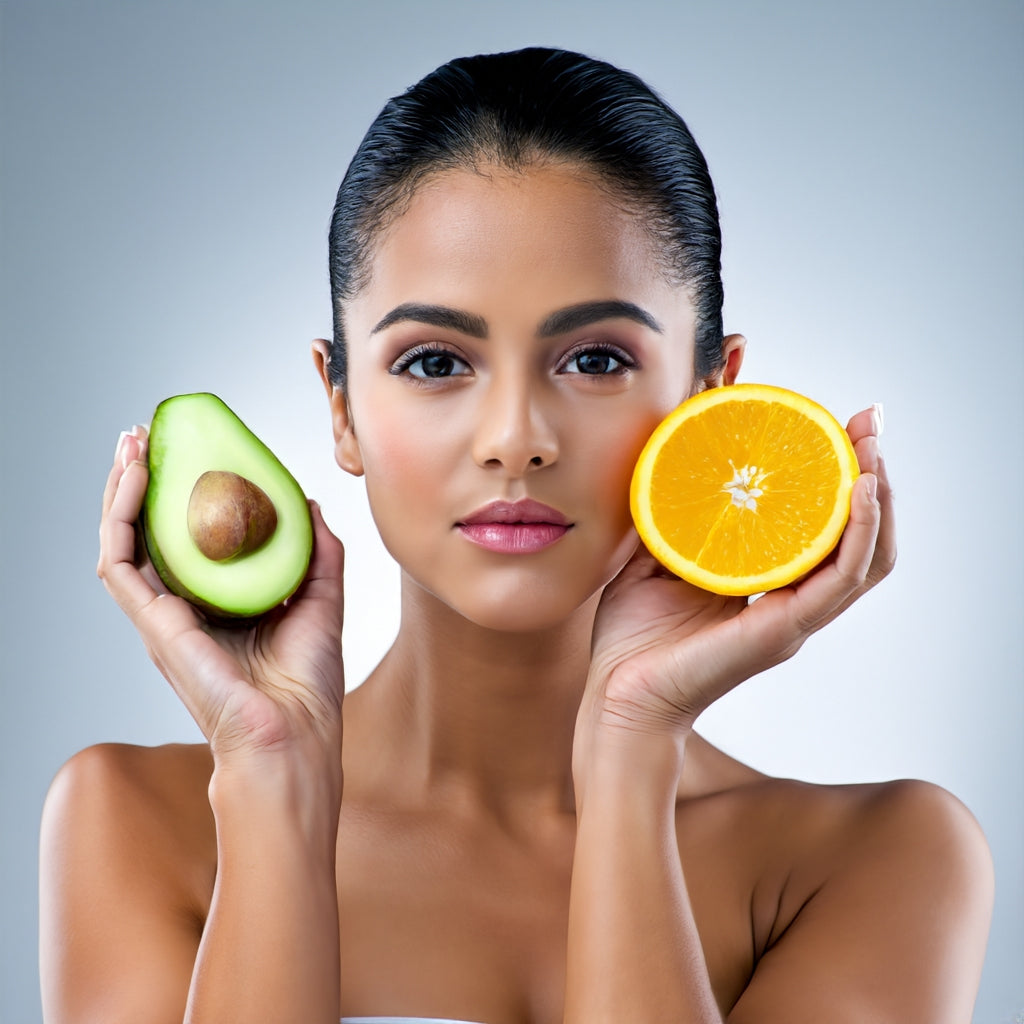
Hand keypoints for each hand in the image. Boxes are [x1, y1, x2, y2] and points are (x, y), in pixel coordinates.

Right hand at [97, 427, 346, 765]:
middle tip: (147, 435)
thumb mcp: (323, 601)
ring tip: (131, 444)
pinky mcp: (154, 624)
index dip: (183, 493)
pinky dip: (121, 518)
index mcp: (219, 602)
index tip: (191, 450)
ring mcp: (163, 616)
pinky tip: (137, 479)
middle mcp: (183, 606)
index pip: (189, 537)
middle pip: (150, 532)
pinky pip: (120, 562)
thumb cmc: (307, 686)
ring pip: (124, 541)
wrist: (294, 737)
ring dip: (121, 489)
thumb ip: (318, 552)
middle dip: (142, 481)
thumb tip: (308, 503)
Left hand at [579, 405, 892, 745]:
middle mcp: (793, 601)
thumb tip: (668, 460)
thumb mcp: (652, 560)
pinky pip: (839, 580)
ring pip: (866, 557)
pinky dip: (858, 535)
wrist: (617, 696)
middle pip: (859, 537)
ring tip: (872, 449)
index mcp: (768, 586)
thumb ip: (668, 520)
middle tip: (867, 424)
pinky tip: (859, 493)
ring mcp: (795, 618)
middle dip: (872, 476)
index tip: (840, 426)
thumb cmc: (633, 640)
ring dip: (878, 500)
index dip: (839, 481)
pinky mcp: (784, 629)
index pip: (823, 530)